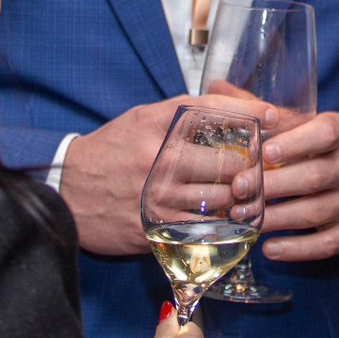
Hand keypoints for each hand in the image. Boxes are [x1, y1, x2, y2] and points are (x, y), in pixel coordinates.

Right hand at [61, 94, 273, 255]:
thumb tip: (230, 109)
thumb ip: (181, 115)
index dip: (249, 111)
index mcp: (154, 125)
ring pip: (220, 198)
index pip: (211, 110)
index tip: (274, 116)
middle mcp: (157, 158)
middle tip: (265, 168)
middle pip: (226, 161)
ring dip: (241, 198)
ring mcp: (156, 196)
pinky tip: (230, 219)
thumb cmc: (109, 151)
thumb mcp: (141, 120)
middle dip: (251, 166)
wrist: (64, 190)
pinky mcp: (154, 228)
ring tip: (251, 195)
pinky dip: (222, 224)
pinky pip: (202, 229)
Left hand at [251, 110, 338, 262]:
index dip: (296, 142)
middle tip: (238, 189)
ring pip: (316, 211)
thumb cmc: (317, 150)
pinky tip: (268, 248)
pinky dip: (296, 249)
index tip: (265, 151)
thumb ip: (263, 111)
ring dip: (277, 217)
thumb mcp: (300, 126)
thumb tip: (216, 88)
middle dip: (274, 184)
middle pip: (316, 176)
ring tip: (244, 218)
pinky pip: (325, 244)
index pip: (325, 133)